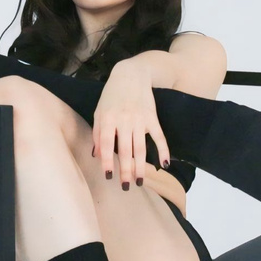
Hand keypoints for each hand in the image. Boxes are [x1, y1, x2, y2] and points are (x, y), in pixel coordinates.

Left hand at [92, 58, 170, 189]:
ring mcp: (139, 119)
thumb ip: (97, 133)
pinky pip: (159, 137)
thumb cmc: (111, 95)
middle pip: (125, 150)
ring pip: (141, 148)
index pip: (106, 144)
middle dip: (125, 170)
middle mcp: (124, 120)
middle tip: (125, 186)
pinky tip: (164, 165)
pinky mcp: (152, 118)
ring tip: (139, 181)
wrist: (132, 74)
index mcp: (108, 119)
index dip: (107, 161)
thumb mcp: (99, 111)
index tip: (108, 176)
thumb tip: (96, 155)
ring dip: (140, 166)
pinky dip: (163, 150)